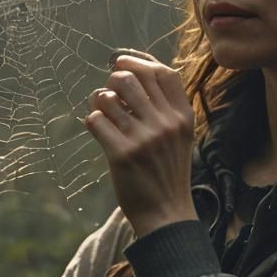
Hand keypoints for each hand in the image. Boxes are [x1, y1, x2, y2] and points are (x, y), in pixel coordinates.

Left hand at [83, 51, 196, 237]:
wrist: (166, 214)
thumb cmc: (168, 172)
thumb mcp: (181, 136)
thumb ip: (166, 107)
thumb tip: (135, 72)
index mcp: (182, 117)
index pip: (161, 72)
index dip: (137, 61)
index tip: (121, 62)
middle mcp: (165, 124)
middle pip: (130, 78)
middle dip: (112, 81)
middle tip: (111, 95)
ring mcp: (143, 139)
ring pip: (108, 97)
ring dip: (99, 101)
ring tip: (103, 113)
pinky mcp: (121, 154)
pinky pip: (95, 120)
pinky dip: (93, 122)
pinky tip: (100, 132)